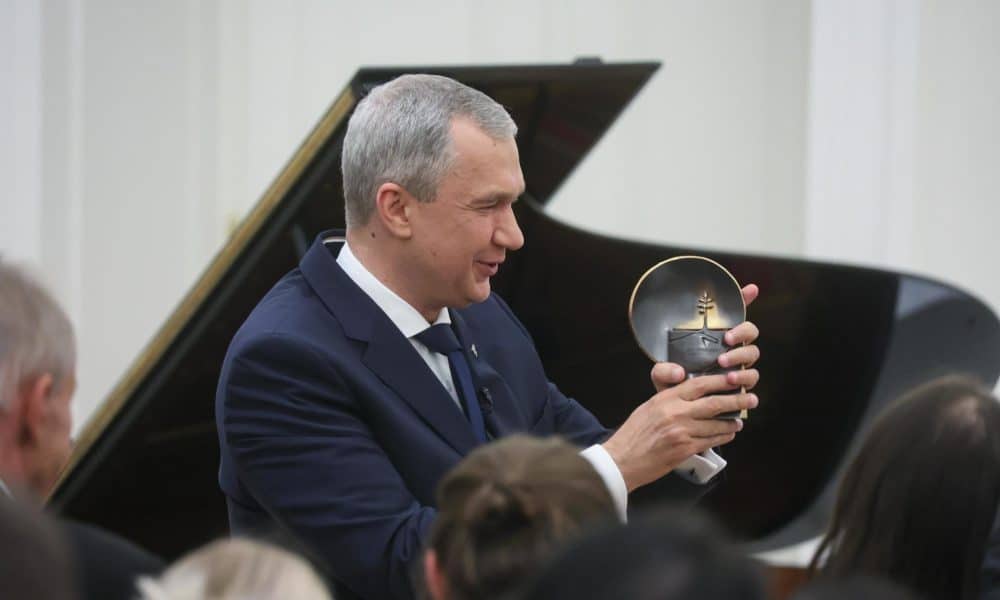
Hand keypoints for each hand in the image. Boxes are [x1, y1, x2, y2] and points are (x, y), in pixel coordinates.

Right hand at [602, 374, 757, 491]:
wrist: (622, 459)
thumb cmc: (633, 434)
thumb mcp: (649, 407)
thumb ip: (670, 398)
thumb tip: (691, 393)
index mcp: (666, 398)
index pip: (699, 384)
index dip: (721, 381)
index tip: (734, 379)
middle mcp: (676, 413)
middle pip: (714, 403)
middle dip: (736, 401)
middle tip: (750, 399)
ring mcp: (682, 432)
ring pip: (717, 424)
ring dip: (732, 422)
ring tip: (739, 420)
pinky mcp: (685, 449)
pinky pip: (711, 441)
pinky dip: (723, 437)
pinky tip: (728, 434)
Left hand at [650, 283, 761, 389]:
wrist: (678, 409)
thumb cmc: (671, 385)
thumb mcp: (661, 375)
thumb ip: (663, 370)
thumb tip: (677, 372)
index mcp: (713, 336)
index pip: (731, 313)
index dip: (743, 298)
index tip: (750, 289)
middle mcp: (729, 348)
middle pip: (750, 331)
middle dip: (742, 332)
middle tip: (727, 340)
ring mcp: (737, 365)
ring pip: (752, 354)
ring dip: (742, 358)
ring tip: (726, 367)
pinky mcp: (740, 384)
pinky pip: (751, 379)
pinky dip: (745, 380)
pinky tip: (733, 383)